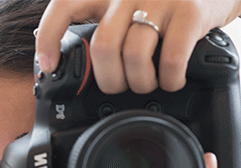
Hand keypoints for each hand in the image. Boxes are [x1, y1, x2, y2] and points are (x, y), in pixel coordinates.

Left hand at [35, 0, 240, 93]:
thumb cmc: (164, 5)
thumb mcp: (127, 6)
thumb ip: (101, 26)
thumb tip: (63, 60)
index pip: (64, 7)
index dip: (49, 38)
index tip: (49, 66)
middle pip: (103, 47)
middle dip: (109, 80)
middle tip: (119, 86)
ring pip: (134, 57)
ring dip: (140, 83)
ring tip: (148, 83)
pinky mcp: (190, 11)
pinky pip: (170, 60)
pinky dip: (169, 80)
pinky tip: (171, 80)